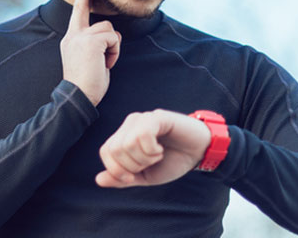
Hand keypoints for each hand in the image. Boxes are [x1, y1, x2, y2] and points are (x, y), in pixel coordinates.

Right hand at [60, 0, 121, 105]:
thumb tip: (111, 36)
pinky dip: (114, 53)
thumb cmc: (87, 84)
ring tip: (103, 64)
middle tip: (98, 32)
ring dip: (113, 48)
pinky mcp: (91, 41)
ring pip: (110, 30)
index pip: (78, 10)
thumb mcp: (88, 59)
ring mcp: (81, 36)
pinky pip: (114, 39)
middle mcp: (73, 34)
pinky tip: (105, 65)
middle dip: (103, 28)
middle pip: (101, 21)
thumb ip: (94, 43)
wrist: (78, 97)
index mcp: (71, 38)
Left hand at [96, 109, 211, 187]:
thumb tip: (98, 180)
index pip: (105, 152)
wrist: (199, 153)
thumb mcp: (145, 176)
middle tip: (149, 163)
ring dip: (144, 158)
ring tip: (157, 155)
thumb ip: (122, 178)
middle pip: (114, 149)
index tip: (132, 178)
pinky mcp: (156, 117)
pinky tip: (161, 149)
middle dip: (132, 166)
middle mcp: (129, 124)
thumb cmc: (172, 161)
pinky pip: (143, 135)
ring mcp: (142, 119)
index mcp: (124, 136)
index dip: (115, 170)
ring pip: (127, 144)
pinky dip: (151, 150)